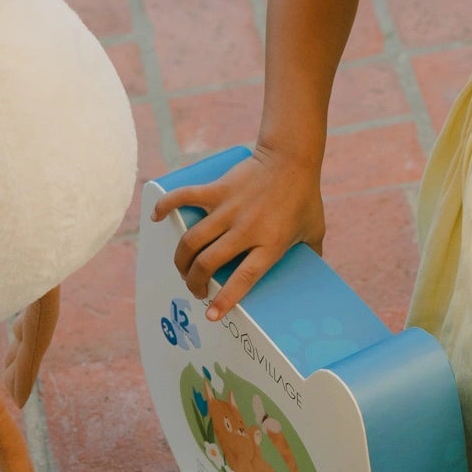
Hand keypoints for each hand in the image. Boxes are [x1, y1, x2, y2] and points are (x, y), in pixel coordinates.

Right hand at [154, 147, 323, 322]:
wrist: (291, 157)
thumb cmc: (304, 196)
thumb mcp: (314, 230)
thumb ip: (313, 253)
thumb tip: (315, 272)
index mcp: (271, 244)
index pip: (243, 278)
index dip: (225, 299)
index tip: (211, 314)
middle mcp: (246, 229)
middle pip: (208, 263)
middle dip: (194, 282)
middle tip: (195, 288)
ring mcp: (229, 208)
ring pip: (192, 240)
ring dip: (180, 259)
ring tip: (182, 268)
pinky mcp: (217, 189)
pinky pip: (184, 197)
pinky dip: (166, 205)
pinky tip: (156, 217)